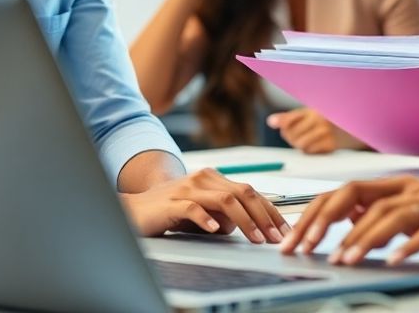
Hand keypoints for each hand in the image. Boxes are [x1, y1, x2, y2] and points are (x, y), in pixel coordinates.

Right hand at [120, 167, 289, 242]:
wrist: (135, 209)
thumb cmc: (172, 211)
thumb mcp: (204, 212)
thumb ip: (225, 216)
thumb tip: (245, 226)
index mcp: (215, 178)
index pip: (250, 192)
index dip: (270, 211)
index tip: (283, 229)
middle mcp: (204, 178)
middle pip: (243, 193)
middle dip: (264, 216)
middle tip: (275, 237)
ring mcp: (188, 188)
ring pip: (225, 200)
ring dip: (245, 221)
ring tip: (255, 238)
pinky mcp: (172, 202)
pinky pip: (194, 208)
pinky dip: (207, 219)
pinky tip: (216, 230)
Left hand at [267, 108, 366, 153]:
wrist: (358, 123)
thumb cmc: (331, 116)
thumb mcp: (313, 111)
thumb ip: (292, 117)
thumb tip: (270, 121)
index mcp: (314, 109)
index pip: (289, 120)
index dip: (282, 124)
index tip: (276, 124)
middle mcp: (320, 120)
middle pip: (291, 135)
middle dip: (290, 137)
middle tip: (296, 134)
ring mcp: (326, 134)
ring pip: (300, 145)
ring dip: (300, 144)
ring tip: (307, 139)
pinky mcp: (331, 146)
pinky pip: (311, 152)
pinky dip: (310, 150)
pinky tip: (317, 144)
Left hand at [280, 176, 418, 271]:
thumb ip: (399, 215)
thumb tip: (360, 220)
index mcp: (412, 187)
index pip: (354, 191)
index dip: (322, 211)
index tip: (301, 236)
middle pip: (364, 198)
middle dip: (329, 223)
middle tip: (307, 249)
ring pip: (391, 215)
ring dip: (362, 240)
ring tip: (343, 261)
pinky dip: (408, 246)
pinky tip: (394, 262)